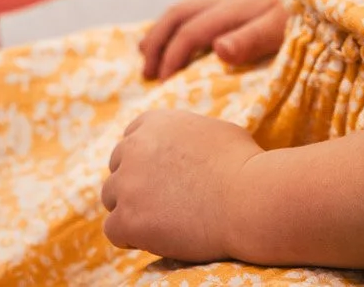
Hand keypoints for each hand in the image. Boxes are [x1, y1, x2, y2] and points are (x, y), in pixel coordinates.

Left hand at [101, 109, 260, 262]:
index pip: (130, 140)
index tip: (161, 179)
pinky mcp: (128, 219)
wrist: (250, 200)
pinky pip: (113, 230)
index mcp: (153, 123)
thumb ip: (187, 133)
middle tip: (164, 204)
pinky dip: (129, 237)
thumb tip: (184, 144)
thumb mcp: (214, 130)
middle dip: (135, 184)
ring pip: (112, 198)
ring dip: (131, 210)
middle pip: (117, 168)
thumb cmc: (245, 166)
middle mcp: (134, 147)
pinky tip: (152, 239)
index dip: (144, 162)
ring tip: (162, 223)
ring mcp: (128, 183)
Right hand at [139, 0, 285, 80]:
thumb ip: (252, 39)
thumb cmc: (314, 16)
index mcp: (238, 7)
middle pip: (182, 13)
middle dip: (159, 40)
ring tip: (147, 48)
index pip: (193, 31)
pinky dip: (185, 11)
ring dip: (165, 25)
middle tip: (147, 71)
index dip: (173, 56)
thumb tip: (216, 49)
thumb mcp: (286, 31)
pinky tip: (183, 21)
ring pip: (189, 3)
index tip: (163, 83)